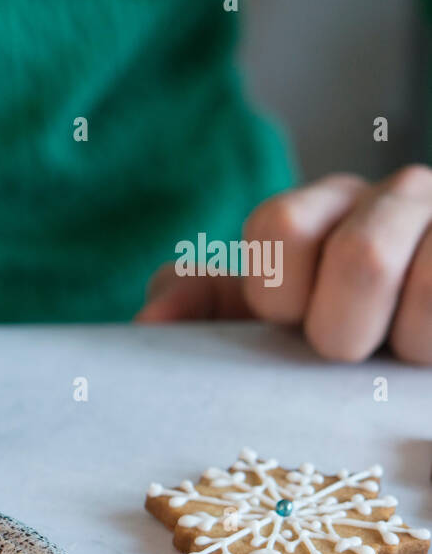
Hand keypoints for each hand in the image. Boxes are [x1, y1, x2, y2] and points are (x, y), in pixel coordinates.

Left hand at [136, 166, 431, 363]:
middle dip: (345, 333)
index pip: (282, 224)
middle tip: (346, 351)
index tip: (287, 324)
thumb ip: (195, 307)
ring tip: (399, 352)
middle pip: (365, 257)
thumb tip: (149, 326)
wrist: (396, 357)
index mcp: (317, 209)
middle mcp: (392, 196)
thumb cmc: (318, 338)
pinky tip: (428, 352)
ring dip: (405, 344)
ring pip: (428, 282)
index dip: (281, 294)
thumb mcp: (254, 321)